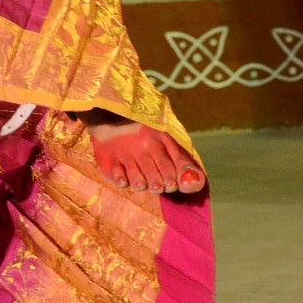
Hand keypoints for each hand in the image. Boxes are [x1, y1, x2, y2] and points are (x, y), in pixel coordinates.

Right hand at [86, 114, 206, 195]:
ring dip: (143, 184)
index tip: (174, 184)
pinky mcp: (109, 159)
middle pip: (159, 174)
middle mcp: (145, 144)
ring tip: (143, 183)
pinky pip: (119, 177)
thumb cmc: (142, 133)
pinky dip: (123, 181)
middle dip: (163, 184)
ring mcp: (126, 152)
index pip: (177, 161)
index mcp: (161, 137)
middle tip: (160, 186)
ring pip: (139, 179)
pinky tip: (125, 180)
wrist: (109, 116)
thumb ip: (180, 159)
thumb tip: (194, 182)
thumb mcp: (163, 137)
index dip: (179, 178)